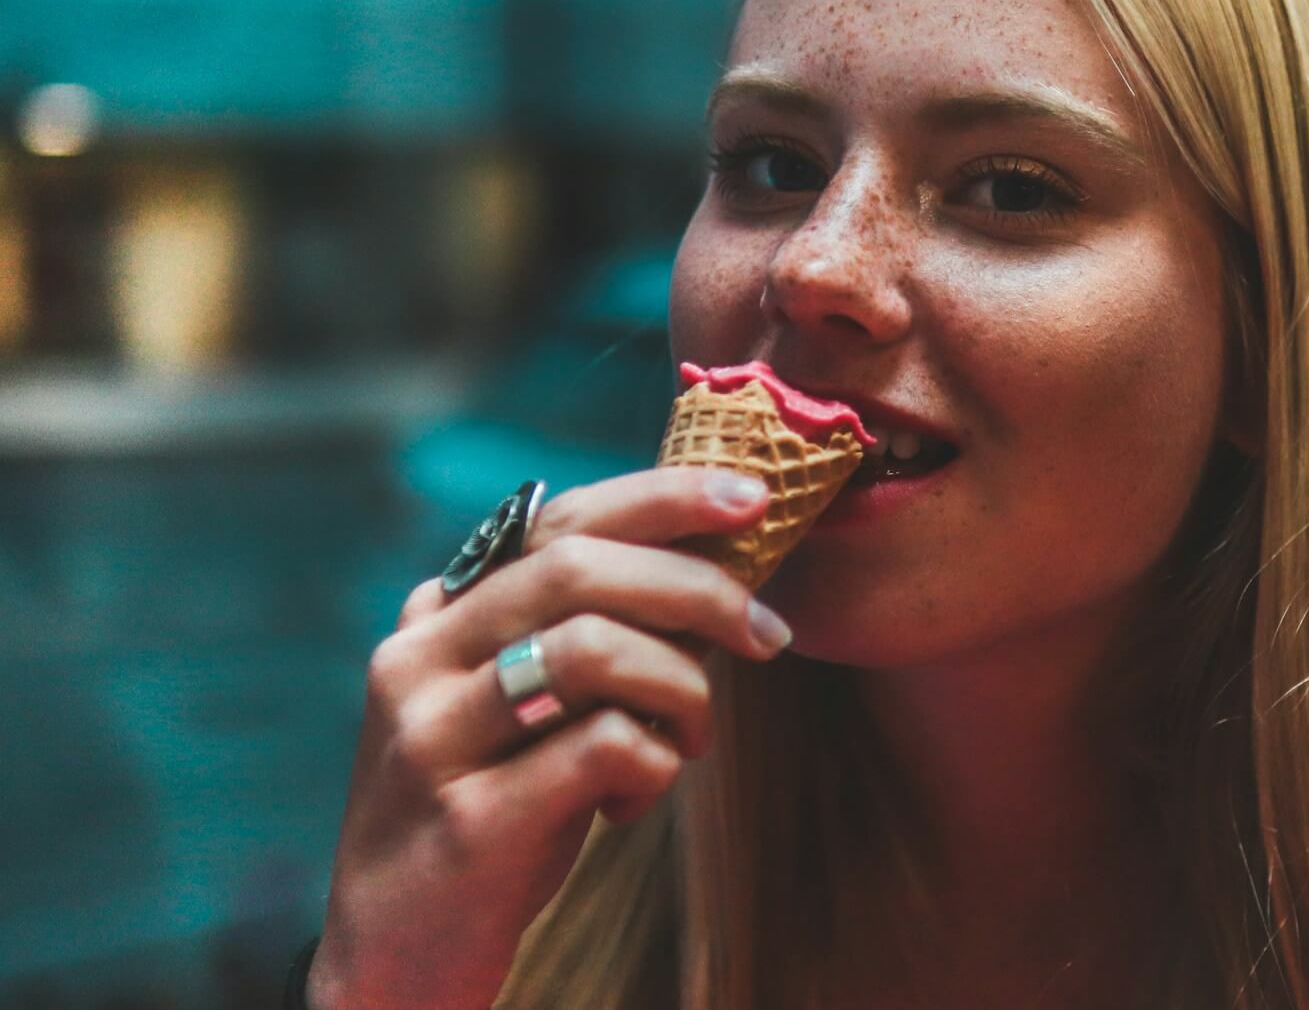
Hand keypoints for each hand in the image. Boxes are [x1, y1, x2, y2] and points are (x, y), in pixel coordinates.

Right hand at [305, 467, 785, 1009]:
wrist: (392, 960)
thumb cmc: (487, 817)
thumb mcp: (511, 712)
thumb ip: (571, 635)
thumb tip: (707, 568)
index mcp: (437, 620)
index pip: (558, 521)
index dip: (661, 498)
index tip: (749, 499)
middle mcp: (420, 662)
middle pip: (581, 570)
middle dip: (699, 589)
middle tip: (767, 632)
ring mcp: (435, 738)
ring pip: (596, 649)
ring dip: (683, 688)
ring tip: (690, 740)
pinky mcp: (472, 819)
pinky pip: (605, 747)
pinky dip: (653, 765)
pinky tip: (631, 803)